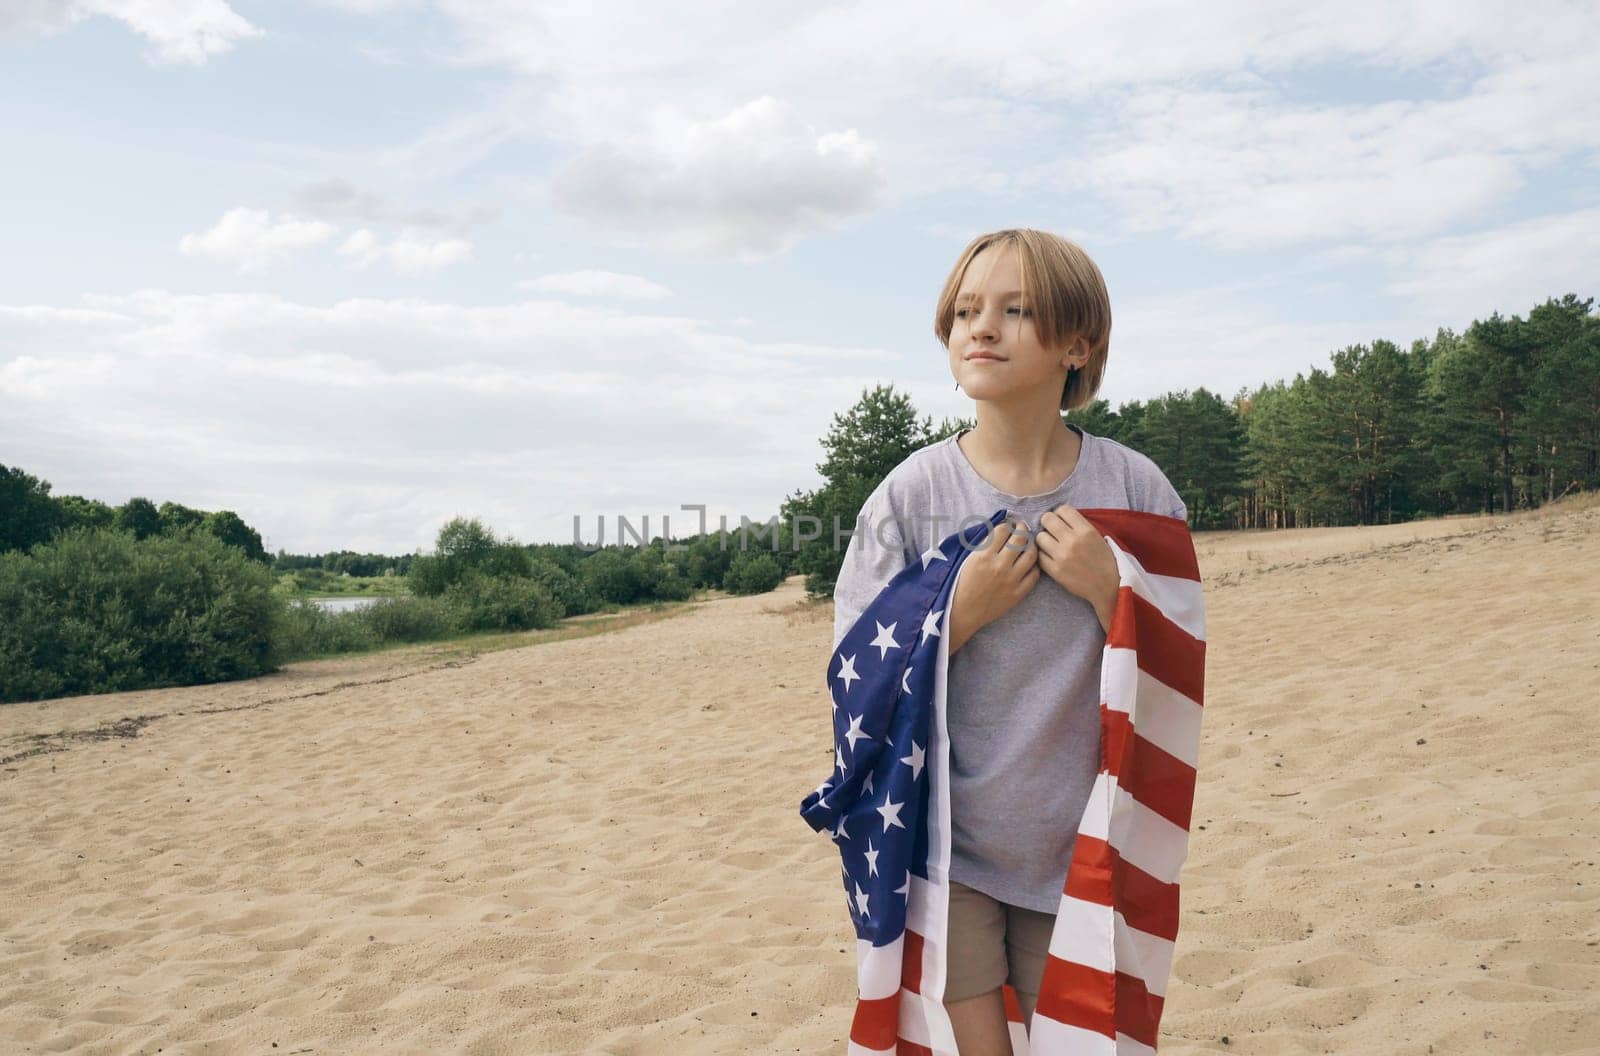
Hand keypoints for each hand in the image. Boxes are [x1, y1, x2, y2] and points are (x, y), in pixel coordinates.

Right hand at [947, 518, 1038, 654]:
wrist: (963, 612)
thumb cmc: (961, 584)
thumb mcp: (967, 559)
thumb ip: (983, 543)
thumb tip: (1000, 528)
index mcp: (983, 555)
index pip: (1003, 530)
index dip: (1007, 524)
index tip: (1008, 524)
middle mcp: (999, 566)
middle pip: (1020, 539)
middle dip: (1022, 529)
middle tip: (1021, 528)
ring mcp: (1011, 580)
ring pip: (1031, 554)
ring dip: (1031, 545)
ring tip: (1028, 544)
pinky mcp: (1018, 593)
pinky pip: (1034, 574)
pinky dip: (1034, 566)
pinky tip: (1029, 564)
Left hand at [1035, 502, 1120, 632]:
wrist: (1108, 586)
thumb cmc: (1103, 560)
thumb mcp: (1096, 536)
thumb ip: (1078, 525)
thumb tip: (1057, 515)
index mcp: (1086, 530)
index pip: (1062, 509)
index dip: (1059, 514)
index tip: (1061, 521)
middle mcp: (1073, 540)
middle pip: (1047, 519)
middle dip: (1048, 523)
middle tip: (1052, 531)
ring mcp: (1062, 555)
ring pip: (1040, 537)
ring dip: (1044, 539)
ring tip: (1051, 545)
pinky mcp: (1055, 570)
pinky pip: (1039, 555)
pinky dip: (1043, 555)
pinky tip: (1051, 557)